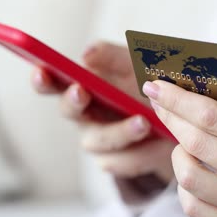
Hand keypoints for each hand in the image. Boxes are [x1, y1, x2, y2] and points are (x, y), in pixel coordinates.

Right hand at [31, 43, 174, 182]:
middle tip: (81, 92)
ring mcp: (98, 141)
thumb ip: (112, 56)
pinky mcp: (116, 161)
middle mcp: (84, 115)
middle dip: (73, 102)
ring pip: (99, 140)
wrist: (177, 119)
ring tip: (144, 122)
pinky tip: (159, 142)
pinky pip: (123, 161)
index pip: (52, 83)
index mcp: (83, 87)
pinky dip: (143, 151)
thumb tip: (86, 55)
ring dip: (121, 131)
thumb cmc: (147, 86)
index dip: (42, 79)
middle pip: (68, 111)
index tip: (40, 70)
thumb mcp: (135, 65)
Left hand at [143, 80, 216, 216]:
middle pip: (195, 142)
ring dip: (176, 152)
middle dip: (169, 117)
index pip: (211, 115)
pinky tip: (192, 170)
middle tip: (159, 103)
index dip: (177, 99)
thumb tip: (197, 91)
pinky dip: (184, 184)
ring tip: (183, 141)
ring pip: (188, 176)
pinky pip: (192, 205)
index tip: (156, 85)